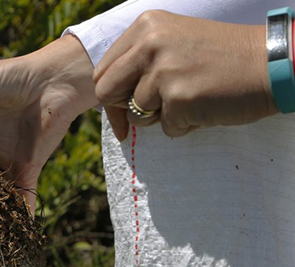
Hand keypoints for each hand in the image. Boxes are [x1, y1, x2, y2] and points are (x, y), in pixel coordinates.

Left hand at [93, 10, 277, 139]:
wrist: (272, 63)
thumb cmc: (220, 58)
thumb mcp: (172, 42)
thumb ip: (138, 62)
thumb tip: (104, 97)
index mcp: (145, 27)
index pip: (102, 71)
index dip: (112, 94)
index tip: (124, 105)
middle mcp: (149, 44)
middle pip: (106, 92)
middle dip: (124, 108)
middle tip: (152, 110)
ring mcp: (163, 71)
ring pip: (136, 115)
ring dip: (161, 117)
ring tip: (191, 98)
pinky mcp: (179, 99)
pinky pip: (167, 128)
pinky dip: (185, 125)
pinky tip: (205, 106)